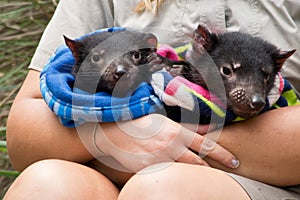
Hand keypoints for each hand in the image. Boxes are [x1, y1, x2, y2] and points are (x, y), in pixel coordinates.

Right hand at [82, 114, 238, 172]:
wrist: (117, 132)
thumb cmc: (142, 124)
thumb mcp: (166, 121)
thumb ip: (187, 127)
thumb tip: (206, 129)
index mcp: (176, 131)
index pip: (206, 144)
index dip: (223, 154)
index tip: (235, 161)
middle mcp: (170, 145)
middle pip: (198, 161)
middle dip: (213, 169)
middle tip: (224, 173)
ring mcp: (159, 158)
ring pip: (184, 170)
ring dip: (194, 174)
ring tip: (201, 176)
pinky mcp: (148, 168)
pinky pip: (166, 175)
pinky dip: (173, 177)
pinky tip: (176, 178)